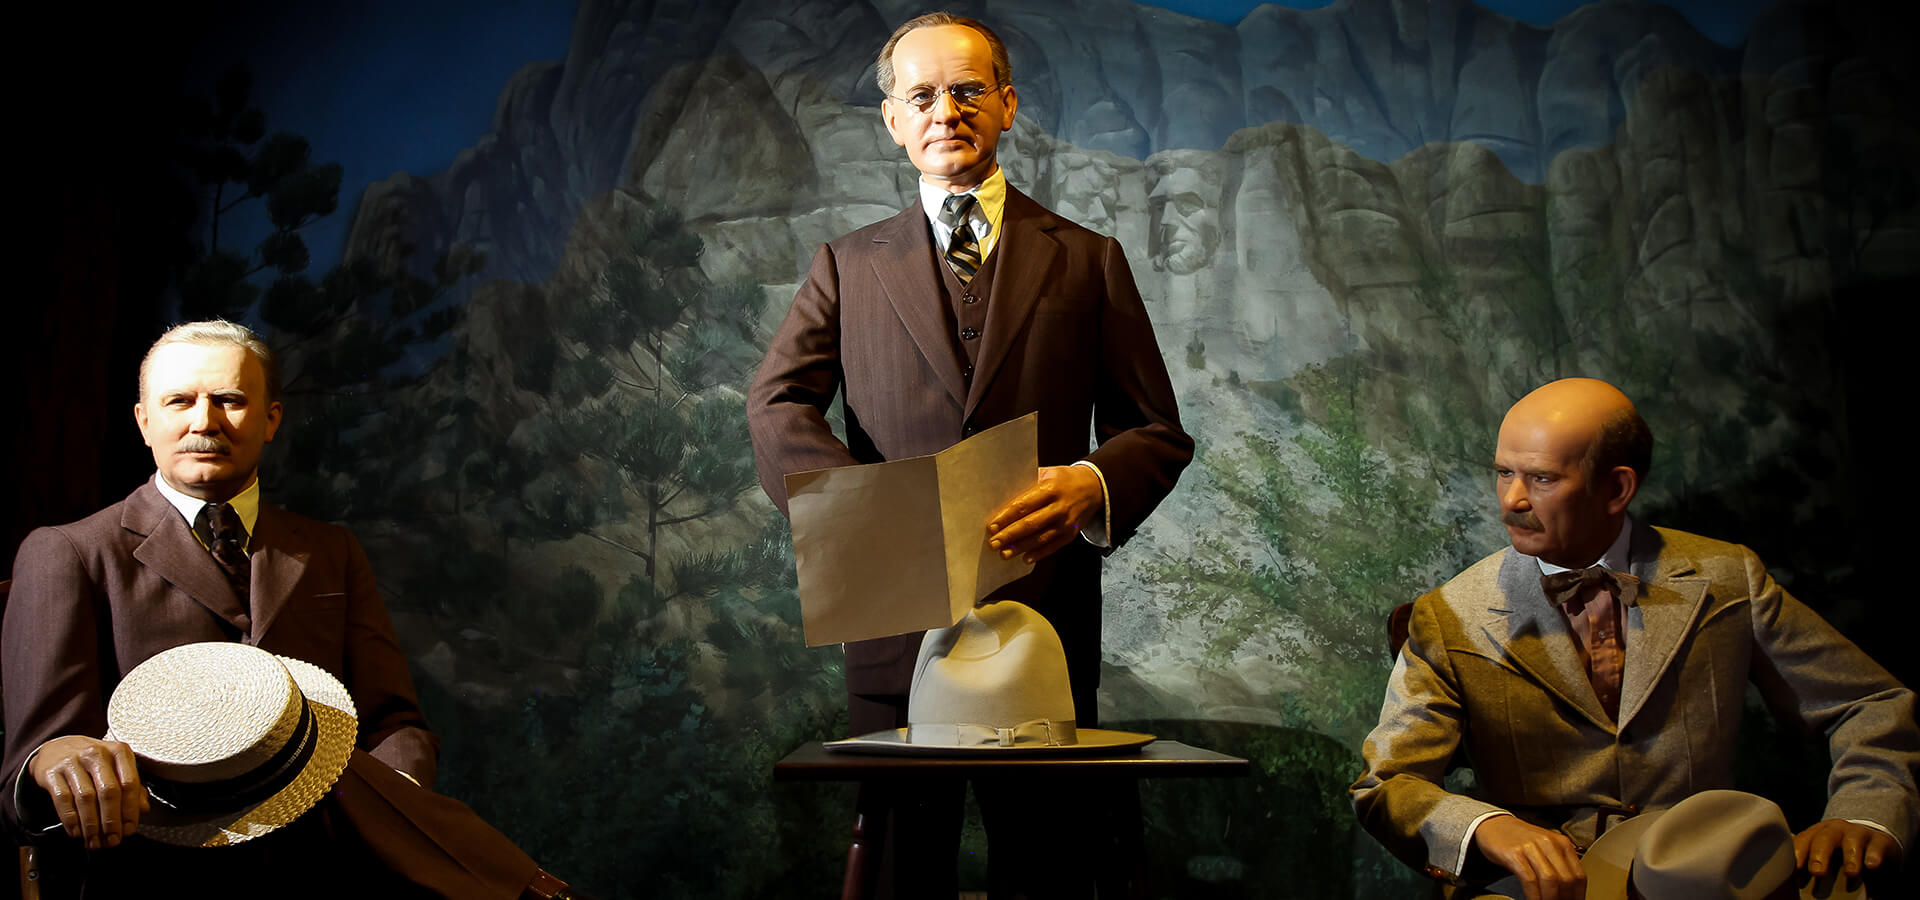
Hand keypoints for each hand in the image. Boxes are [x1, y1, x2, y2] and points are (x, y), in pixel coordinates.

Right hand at [28, 735, 148, 848]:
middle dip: (111, 821)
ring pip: (85, 798)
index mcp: (118, 752)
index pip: (129, 783)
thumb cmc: (92, 762)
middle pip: (108, 791)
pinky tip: (76, 832)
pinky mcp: (52, 772)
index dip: (130, 810)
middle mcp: (96, 753)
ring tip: (94, 841)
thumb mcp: (116, 767)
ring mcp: (72, 761)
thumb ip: (133, 787)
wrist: (56, 749)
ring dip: (91, 824)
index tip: (129, 830)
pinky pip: (63, 799)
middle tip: (112, 840)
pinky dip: (71, 819)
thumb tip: (143, 809)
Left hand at [985, 465, 1103, 563]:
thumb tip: (1000, 495)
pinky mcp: (1071, 534)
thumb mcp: (1047, 472)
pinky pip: (1053, 546)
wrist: (1094, 487)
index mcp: (1050, 488)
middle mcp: (1059, 507)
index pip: (1024, 504)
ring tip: (1004, 553)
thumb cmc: (1064, 479)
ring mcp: (1066, 522)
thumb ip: (1027, 482)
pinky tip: (1025, 558)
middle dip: (1009, 535)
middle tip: (993, 543)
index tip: (992, 526)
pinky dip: (1039, 554)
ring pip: (1040, 538)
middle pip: (1030, 524)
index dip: (1006, 517)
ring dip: (1020, 547)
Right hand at [1472, 814, 1584, 899]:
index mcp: (1562, 843)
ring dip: (1550, 899)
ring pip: (1550, 881)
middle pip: (1567, 880)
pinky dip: (1534, 896)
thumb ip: (1558, 865)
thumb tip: (1568, 892)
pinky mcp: (1514, 854)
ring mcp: (1531, 847)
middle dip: (1565, 899)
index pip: (1579, 876)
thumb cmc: (1520, 839)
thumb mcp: (1546, 848)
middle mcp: (1549, 843)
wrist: (1494, 824)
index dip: (1578, 895)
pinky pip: (1529, 880)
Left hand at [1795, 819, 1899, 878]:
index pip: (1804, 841)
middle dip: (1819, 854)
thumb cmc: (1841, 854)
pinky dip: (1874, 855)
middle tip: (1817, 872)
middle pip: (1825, 838)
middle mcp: (1836, 830)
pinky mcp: (1880, 841)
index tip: (1795, 868)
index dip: (1798, 852)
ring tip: (1851, 873)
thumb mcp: (1824, 858)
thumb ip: (1810, 865)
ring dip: (1850, 857)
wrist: (1873, 843)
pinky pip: (1877, 846)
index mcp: (1816, 834)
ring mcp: (1859, 833)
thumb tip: (1793, 886)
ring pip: (1853, 841)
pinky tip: (1872, 866)